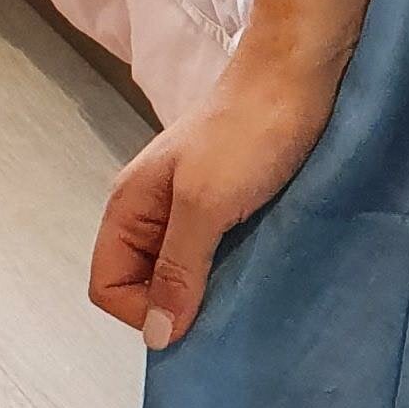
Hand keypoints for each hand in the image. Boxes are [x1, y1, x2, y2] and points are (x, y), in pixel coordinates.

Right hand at [88, 35, 346, 351]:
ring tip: (250, 290)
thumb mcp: (205, 204)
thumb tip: (157, 336)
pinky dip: (236, 266)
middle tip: (227, 309)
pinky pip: (220, 251)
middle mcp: (154, 210)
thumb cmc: (249, 129)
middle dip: (180, 304)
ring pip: (187, 269)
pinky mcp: (232, 201)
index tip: (193, 315)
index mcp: (130, 206)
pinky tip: (263, 268)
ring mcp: (193, 205)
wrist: (300, 71)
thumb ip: (177, 268)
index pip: (108, 284)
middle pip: (145, 282)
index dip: (143, 310)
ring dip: (213, 288)